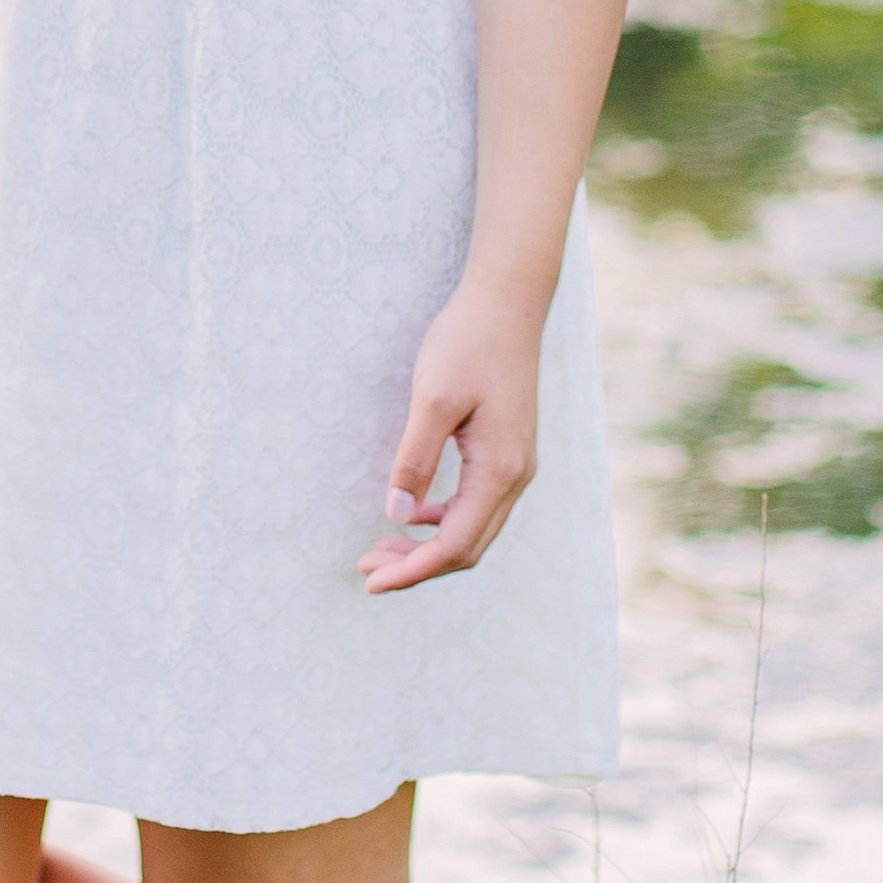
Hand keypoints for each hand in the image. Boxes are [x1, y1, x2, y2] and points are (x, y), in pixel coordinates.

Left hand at [361, 285, 543, 591]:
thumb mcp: (433, 399)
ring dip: (428, 545)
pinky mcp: (508, 451)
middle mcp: (516, 476)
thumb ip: (414, 460)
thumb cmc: (468, 342)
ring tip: (381, 547)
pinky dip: (444, 520)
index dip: (412, 570)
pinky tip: (414, 514)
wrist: (508, 301)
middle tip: (365, 566)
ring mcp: (516, 465)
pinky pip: (477, 504)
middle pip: (467, 546)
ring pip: (473, 529)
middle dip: (416, 565)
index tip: (370, 581)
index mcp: (499, 470)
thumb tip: (396, 516)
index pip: (455, 544)